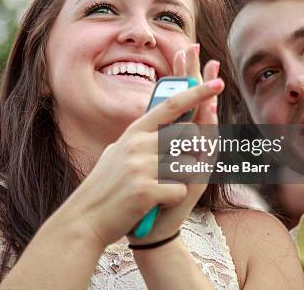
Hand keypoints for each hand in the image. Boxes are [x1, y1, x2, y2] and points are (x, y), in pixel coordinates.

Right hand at [64, 53, 224, 247]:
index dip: (197, 93)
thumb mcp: (119, 152)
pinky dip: (171, 200)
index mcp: (134, 132)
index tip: (218, 83)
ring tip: (155, 190)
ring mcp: (141, 166)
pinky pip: (179, 190)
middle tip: (170, 170)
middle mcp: (138, 144)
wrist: (85, 219)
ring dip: (178, 181)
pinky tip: (152, 204)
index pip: (172, 105)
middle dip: (190, 151)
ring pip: (188, 164)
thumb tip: (166, 120)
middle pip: (188, 134)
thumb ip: (142, 137)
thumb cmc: (106, 186)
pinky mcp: (146, 190)